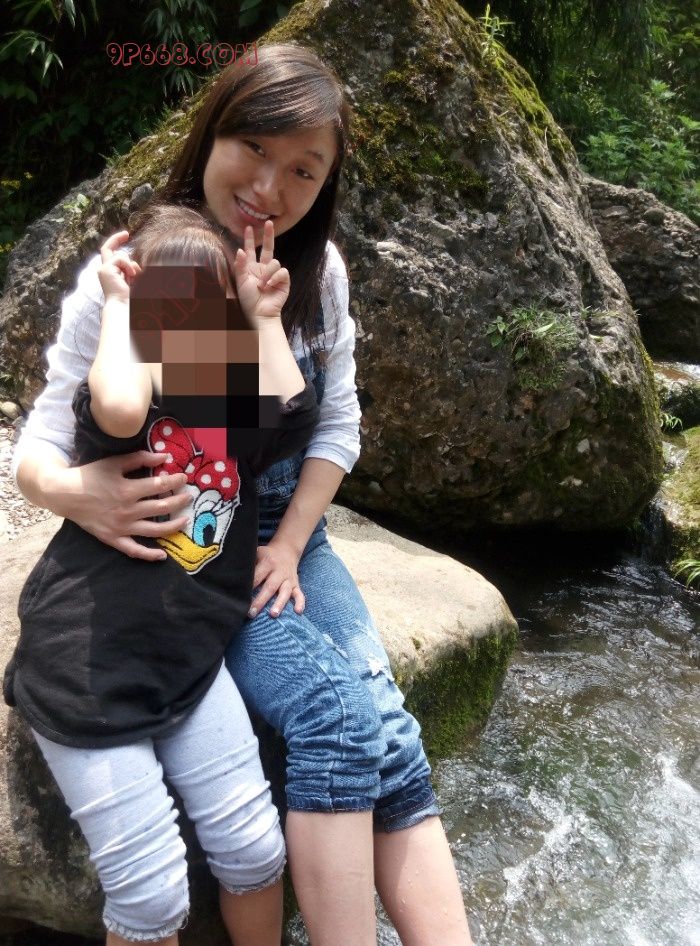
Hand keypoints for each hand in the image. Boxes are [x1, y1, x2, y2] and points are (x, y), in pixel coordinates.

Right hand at [51, 451, 192, 560]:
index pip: (160, 485)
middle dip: (179, 501)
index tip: (183, 478)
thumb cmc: (91, 476)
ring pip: (155, 530)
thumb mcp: (114, 463)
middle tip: (188, 496)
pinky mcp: (114, 539)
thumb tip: (165, 456)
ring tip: (185, 519)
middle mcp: (127, 511)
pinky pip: (134, 550)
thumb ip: (140, 458)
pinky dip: (149, 554)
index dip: (175, 481)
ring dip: (174, 525)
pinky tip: (163, 555)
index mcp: (127, 490)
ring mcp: (121, 527)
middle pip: (162, 507)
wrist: (65, 495)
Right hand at [97, 230, 140, 304]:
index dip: (116, 243)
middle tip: (126, 233)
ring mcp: (104, 270)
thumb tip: (137, 263)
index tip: (126, 235)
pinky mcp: (105, 270)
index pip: (112, 255)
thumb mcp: (135, 279)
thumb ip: (134, 269)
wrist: (125, 307)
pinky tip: (130, 276)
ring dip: (130, 265)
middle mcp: (105, 271)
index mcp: (111, 274)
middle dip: (116, 239)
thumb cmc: (132, 297)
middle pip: (107, 248)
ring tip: (133, 278)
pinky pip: (120, 259)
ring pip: (120, 255)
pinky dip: (128, 266)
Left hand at [233, 220, 289, 322]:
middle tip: (269, 222)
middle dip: (269, 235)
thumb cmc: (249, 301)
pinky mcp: (284, 281)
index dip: (250, 239)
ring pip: (275, 262)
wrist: (261, 314)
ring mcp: (274, 274)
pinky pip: (282, 272)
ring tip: (262, 286)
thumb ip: (240, 265)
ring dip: (268, 273)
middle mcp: (264, 269)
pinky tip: (270, 286)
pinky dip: (275, 278)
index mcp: (252, 268)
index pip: (251, 250)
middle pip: (268, 248)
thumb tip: (240, 249)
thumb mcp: (241, 282)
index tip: (249, 227)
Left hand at [248, 539, 304, 618]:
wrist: (286, 550)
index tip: (240, 598)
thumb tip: (230, 572)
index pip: (257, 576)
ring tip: (273, 614)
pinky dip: (300, 602)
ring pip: (285, 592)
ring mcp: (288, 579)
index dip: (249, 587)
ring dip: (279, 603)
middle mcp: (279, 571)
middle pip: (270, 587)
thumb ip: (248, 562)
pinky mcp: (296, 584)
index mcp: (267, 563)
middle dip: (261, 600)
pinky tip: (298, 612)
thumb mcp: (257, 553)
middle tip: (251, 613)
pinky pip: (300, 594)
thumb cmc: (266, 555)